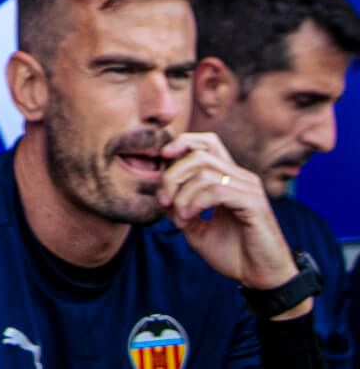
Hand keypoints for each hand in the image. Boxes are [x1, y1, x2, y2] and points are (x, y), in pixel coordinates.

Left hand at [160, 132, 306, 299]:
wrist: (261, 279)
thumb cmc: (234, 254)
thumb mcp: (197, 229)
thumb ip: (180, 208)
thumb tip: (161, 193)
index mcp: (229, 179)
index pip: (207, 143)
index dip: (182, 143)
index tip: (161, 159)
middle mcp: (241, 178)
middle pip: (199, 155)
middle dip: (172, 175)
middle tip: (163, 201)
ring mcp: (249, 189)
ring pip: (204, 172)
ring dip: (182, 195)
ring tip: (180, 218)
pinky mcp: (253, 204)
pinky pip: (216, 191)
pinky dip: (194, 202)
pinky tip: (189, 219)